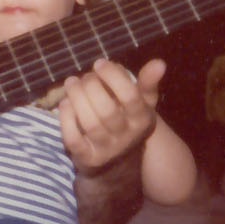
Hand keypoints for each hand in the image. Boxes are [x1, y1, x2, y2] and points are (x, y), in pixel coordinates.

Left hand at [57, 57, 164, 172]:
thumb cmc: (127, 120)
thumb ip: (148, 82)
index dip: (112, 77)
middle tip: (84, 77)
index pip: (130, 97)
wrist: (118, 160)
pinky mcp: (87, 158)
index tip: (99, 64)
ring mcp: (106, 150)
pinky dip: (66, 119)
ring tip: (71, 83)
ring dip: (76, 98)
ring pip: (90, 124)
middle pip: (107, 110)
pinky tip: (65, 103)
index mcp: (142, 119)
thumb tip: (159, 63)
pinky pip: (73, 140)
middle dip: (91, 87)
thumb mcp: (142, 103)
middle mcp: (126, 137)